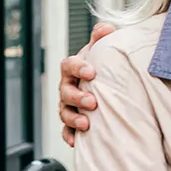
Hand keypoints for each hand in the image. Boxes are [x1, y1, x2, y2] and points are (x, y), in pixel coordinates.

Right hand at [58, 23, 116, 145]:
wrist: (106, 85)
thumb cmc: (103, 67)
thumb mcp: (103, 51)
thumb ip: (102, 37)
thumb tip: (105, 28)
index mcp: (73, 68)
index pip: (69, 65)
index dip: (78, 68)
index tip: (91, 72)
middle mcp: (67, 86)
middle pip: (65, 91)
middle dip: (77, 97)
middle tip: (92, 102)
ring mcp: (68, 105)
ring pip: (64, 112)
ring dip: (73, 118)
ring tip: (86, 124)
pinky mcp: (72, 122)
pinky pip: (66, 130)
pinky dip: (70, 136)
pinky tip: (76, 141)